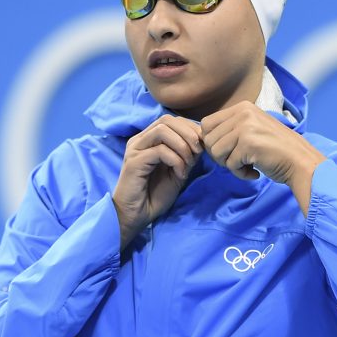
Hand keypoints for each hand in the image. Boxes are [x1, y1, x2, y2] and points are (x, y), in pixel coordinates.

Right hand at [113, 115, 202, 247]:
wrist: (137, 216)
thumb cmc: (155, 195)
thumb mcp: (177, 170)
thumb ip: (186, 154)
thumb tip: (201, 140)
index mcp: (148, 140)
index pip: (171, 120)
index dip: (190, 128)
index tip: (202, 145)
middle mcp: (140, 140)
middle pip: (167, 120)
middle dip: (188, 133)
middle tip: (198, 152)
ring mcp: (135, 149)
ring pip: (163, 130)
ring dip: (182, 145)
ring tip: (188, 164)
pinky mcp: (134, 162)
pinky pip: (160, 151)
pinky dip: (176, 161)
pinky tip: (180, 174)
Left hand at [200, 102, 326, 212]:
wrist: (301, 163)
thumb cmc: (276, 151)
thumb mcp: (253, 130)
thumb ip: (231, 129)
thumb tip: (202, 137)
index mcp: (242, 107)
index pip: (207, 124)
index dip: (213, 142)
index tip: (230, 152)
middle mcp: (243, 113)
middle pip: (208, 139)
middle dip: (220, 156)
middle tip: (239, 160)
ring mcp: (245, 127)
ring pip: (216, 152)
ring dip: (230, 165)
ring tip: (248, 165)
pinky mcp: (248, 143)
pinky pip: (230, 164)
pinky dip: (241, 173)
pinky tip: (256, 171)